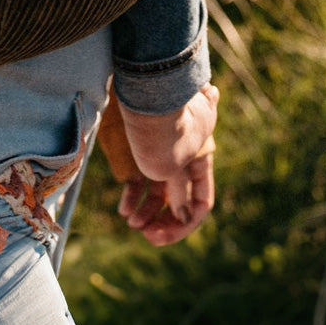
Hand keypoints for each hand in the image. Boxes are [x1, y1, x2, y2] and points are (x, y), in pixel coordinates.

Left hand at [97, 87, 218, 245]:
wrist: (137, 88)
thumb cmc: (160, 125)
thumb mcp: (174, 164)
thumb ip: (180, 191)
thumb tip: (186, 215)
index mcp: (201, 159)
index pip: (202, 200)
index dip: (187, 222)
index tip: (167, 235)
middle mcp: (183, 159)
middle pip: (179, 199)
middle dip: (166, 221)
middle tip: (149, 236)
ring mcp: (161, 153)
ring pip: (158, 193)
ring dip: (147, 212)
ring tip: (133, 223)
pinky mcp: (139, 150)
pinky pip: (139, 181)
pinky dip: (133, 197)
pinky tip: (124, 210)